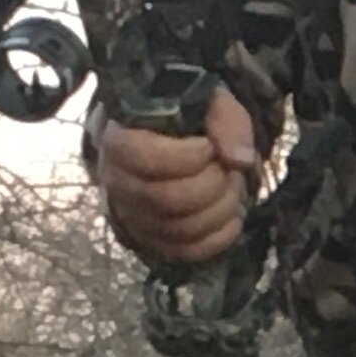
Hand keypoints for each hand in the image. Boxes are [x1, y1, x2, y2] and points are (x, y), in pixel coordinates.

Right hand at [97, 96, 261, 268]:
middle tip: (229, 169)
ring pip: (178, 229)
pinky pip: (183, 252)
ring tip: (233, 187)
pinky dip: (218, 239)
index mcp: (120, 140)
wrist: (169, 138)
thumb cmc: (190, 118)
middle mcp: (116, 181)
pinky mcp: (150, 238)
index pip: (145, 159)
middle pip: (166, 199)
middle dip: (213, 185)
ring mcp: (130, 214)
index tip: (208, 145)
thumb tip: (239, 160)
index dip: (188, 156)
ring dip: (222, 210)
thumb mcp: (211, 104)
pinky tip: (233, 217)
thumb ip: (226, 122)